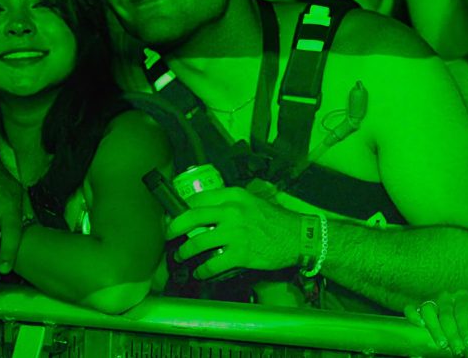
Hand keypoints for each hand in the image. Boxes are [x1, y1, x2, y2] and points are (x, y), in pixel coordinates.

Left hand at [165, 186, 299, 279]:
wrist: (298, 237)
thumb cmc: (275, 220)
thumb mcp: (252, 202)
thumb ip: (229, 205)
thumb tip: (203, 214)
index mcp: (234, 195)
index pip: (197, 199)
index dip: (180, 209)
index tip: (172, 216)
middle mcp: (232, 211)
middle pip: (191, 217)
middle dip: (173, 228)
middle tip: (168, 235)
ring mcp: (235, 233)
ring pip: (197, 243)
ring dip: (185, 252)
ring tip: (181, 256)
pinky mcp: (240, 254)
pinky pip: (211, 264)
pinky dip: (202, 271)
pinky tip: (199, 273)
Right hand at [404, 290, 467, 355]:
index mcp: (466, 298)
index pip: (463, 310)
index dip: (466, 328)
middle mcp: (448, 297)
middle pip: (446, 313)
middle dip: (452, 334)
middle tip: (458, 351)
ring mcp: (434, 303)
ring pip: (428, 309)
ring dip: (434, 328)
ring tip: (442, 344)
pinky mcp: (422, 311)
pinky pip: (411, 308)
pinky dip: (413, 315)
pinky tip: (420, 325)